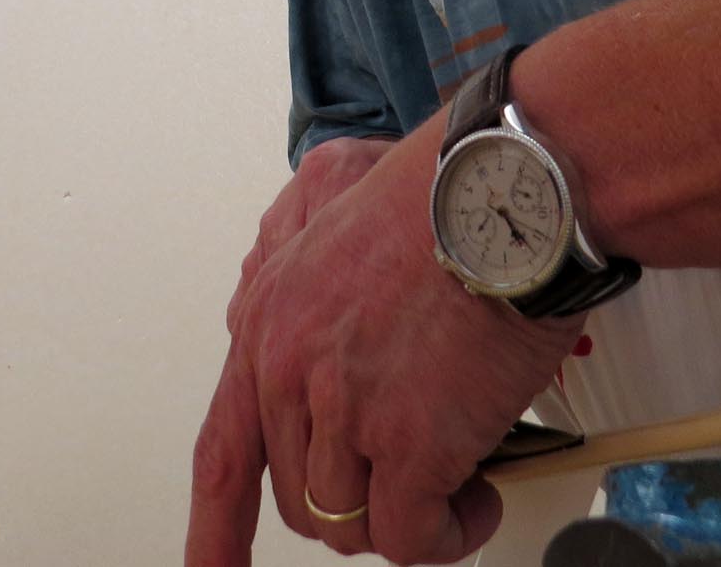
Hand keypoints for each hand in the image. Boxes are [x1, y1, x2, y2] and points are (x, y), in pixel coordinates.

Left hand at [189, 128, 583, 564]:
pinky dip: (451, 533)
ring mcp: (346, 408)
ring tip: (457, 479)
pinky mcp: (410, 441)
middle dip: (360, 500)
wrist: (506, 188)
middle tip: (415, 474)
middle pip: (301, 499)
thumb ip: (318, 305)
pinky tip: (477, 498)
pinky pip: (414, 537)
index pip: (224, 453)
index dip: (215, 531)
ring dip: (411, 515)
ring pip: (353, 525)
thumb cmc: (449, 196)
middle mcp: (291, 367)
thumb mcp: (343, 230)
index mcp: (270, 319)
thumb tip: (333, 374)